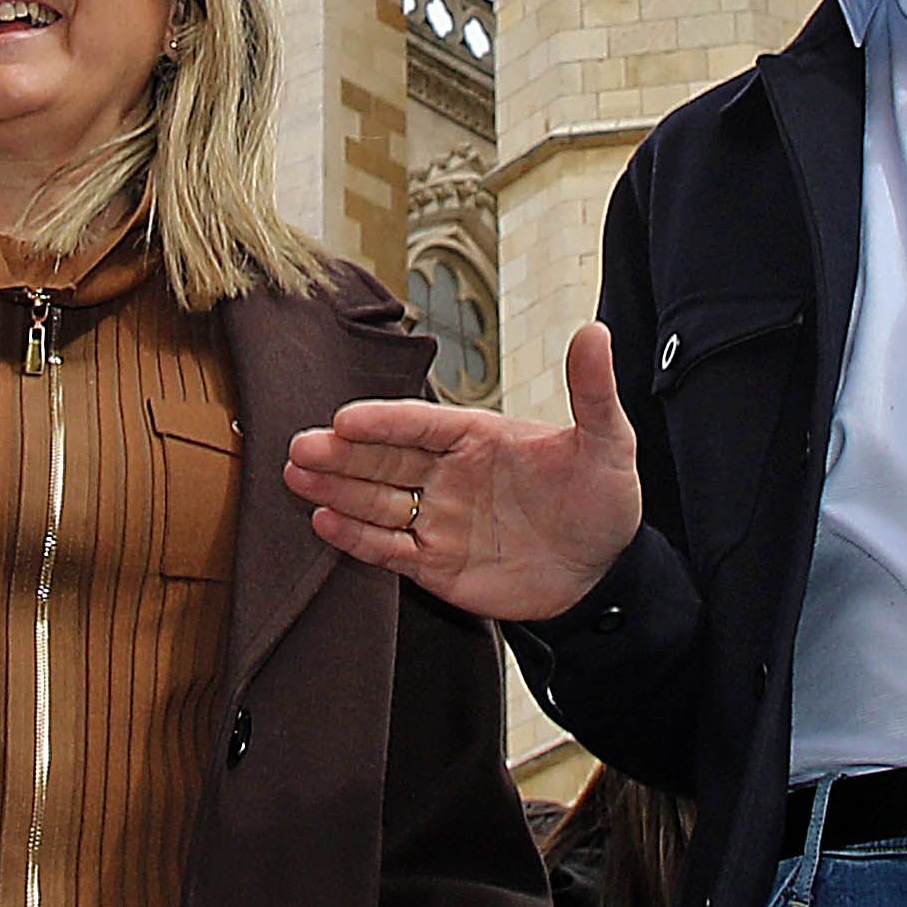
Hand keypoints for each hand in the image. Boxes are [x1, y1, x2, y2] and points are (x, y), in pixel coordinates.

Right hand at [288, 323, 642, 619]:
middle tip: (300, 447)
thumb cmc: (604, 501)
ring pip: (377, 501)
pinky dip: (356, 537)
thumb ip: (591, 392)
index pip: (420, 424)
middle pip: (385, 460)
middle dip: (342, 454)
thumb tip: (596, 331)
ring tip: (298, 477)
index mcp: (478, 437)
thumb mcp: (608, 443)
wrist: (605, 576)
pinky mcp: (436, 564)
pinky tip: (324, 522)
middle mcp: (449, 475)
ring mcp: (439, 519)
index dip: (383, 422)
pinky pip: (388, 549)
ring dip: (337, 490)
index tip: (345, 419)